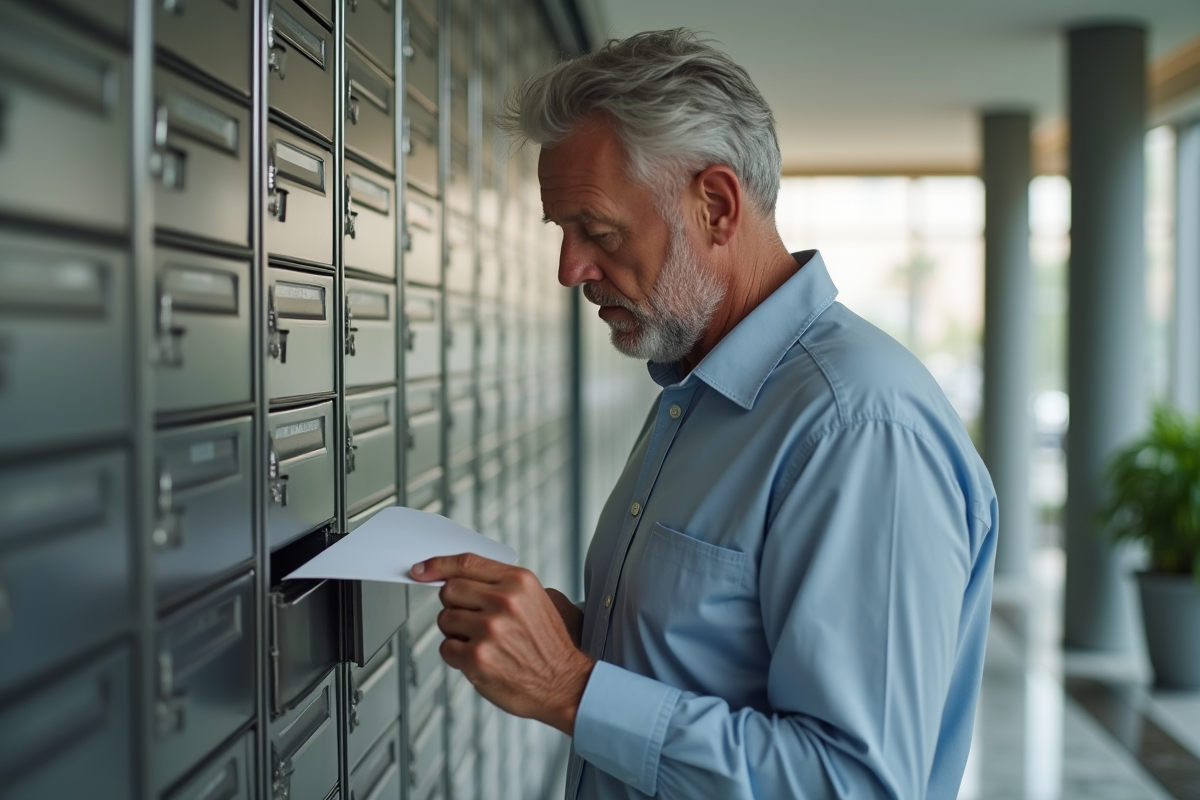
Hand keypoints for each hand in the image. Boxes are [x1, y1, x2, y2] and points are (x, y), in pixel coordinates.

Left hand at [411, 553, 594, 735]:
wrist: (565, 684)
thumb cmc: (548, 645)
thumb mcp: (535, 600)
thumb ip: (500, 585)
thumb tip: (457, 577)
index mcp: (519, 582)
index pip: (467, 563)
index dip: (438, 565)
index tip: (421, 570)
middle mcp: (504, 601)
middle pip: (450, 590)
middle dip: (455, 605)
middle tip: (474, 620)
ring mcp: (490, 629)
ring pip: (445, 619)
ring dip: (457, 632)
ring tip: (484, 642)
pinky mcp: (477, 657)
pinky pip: (446, 648)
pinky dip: (457, 655)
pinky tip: (481, 659)